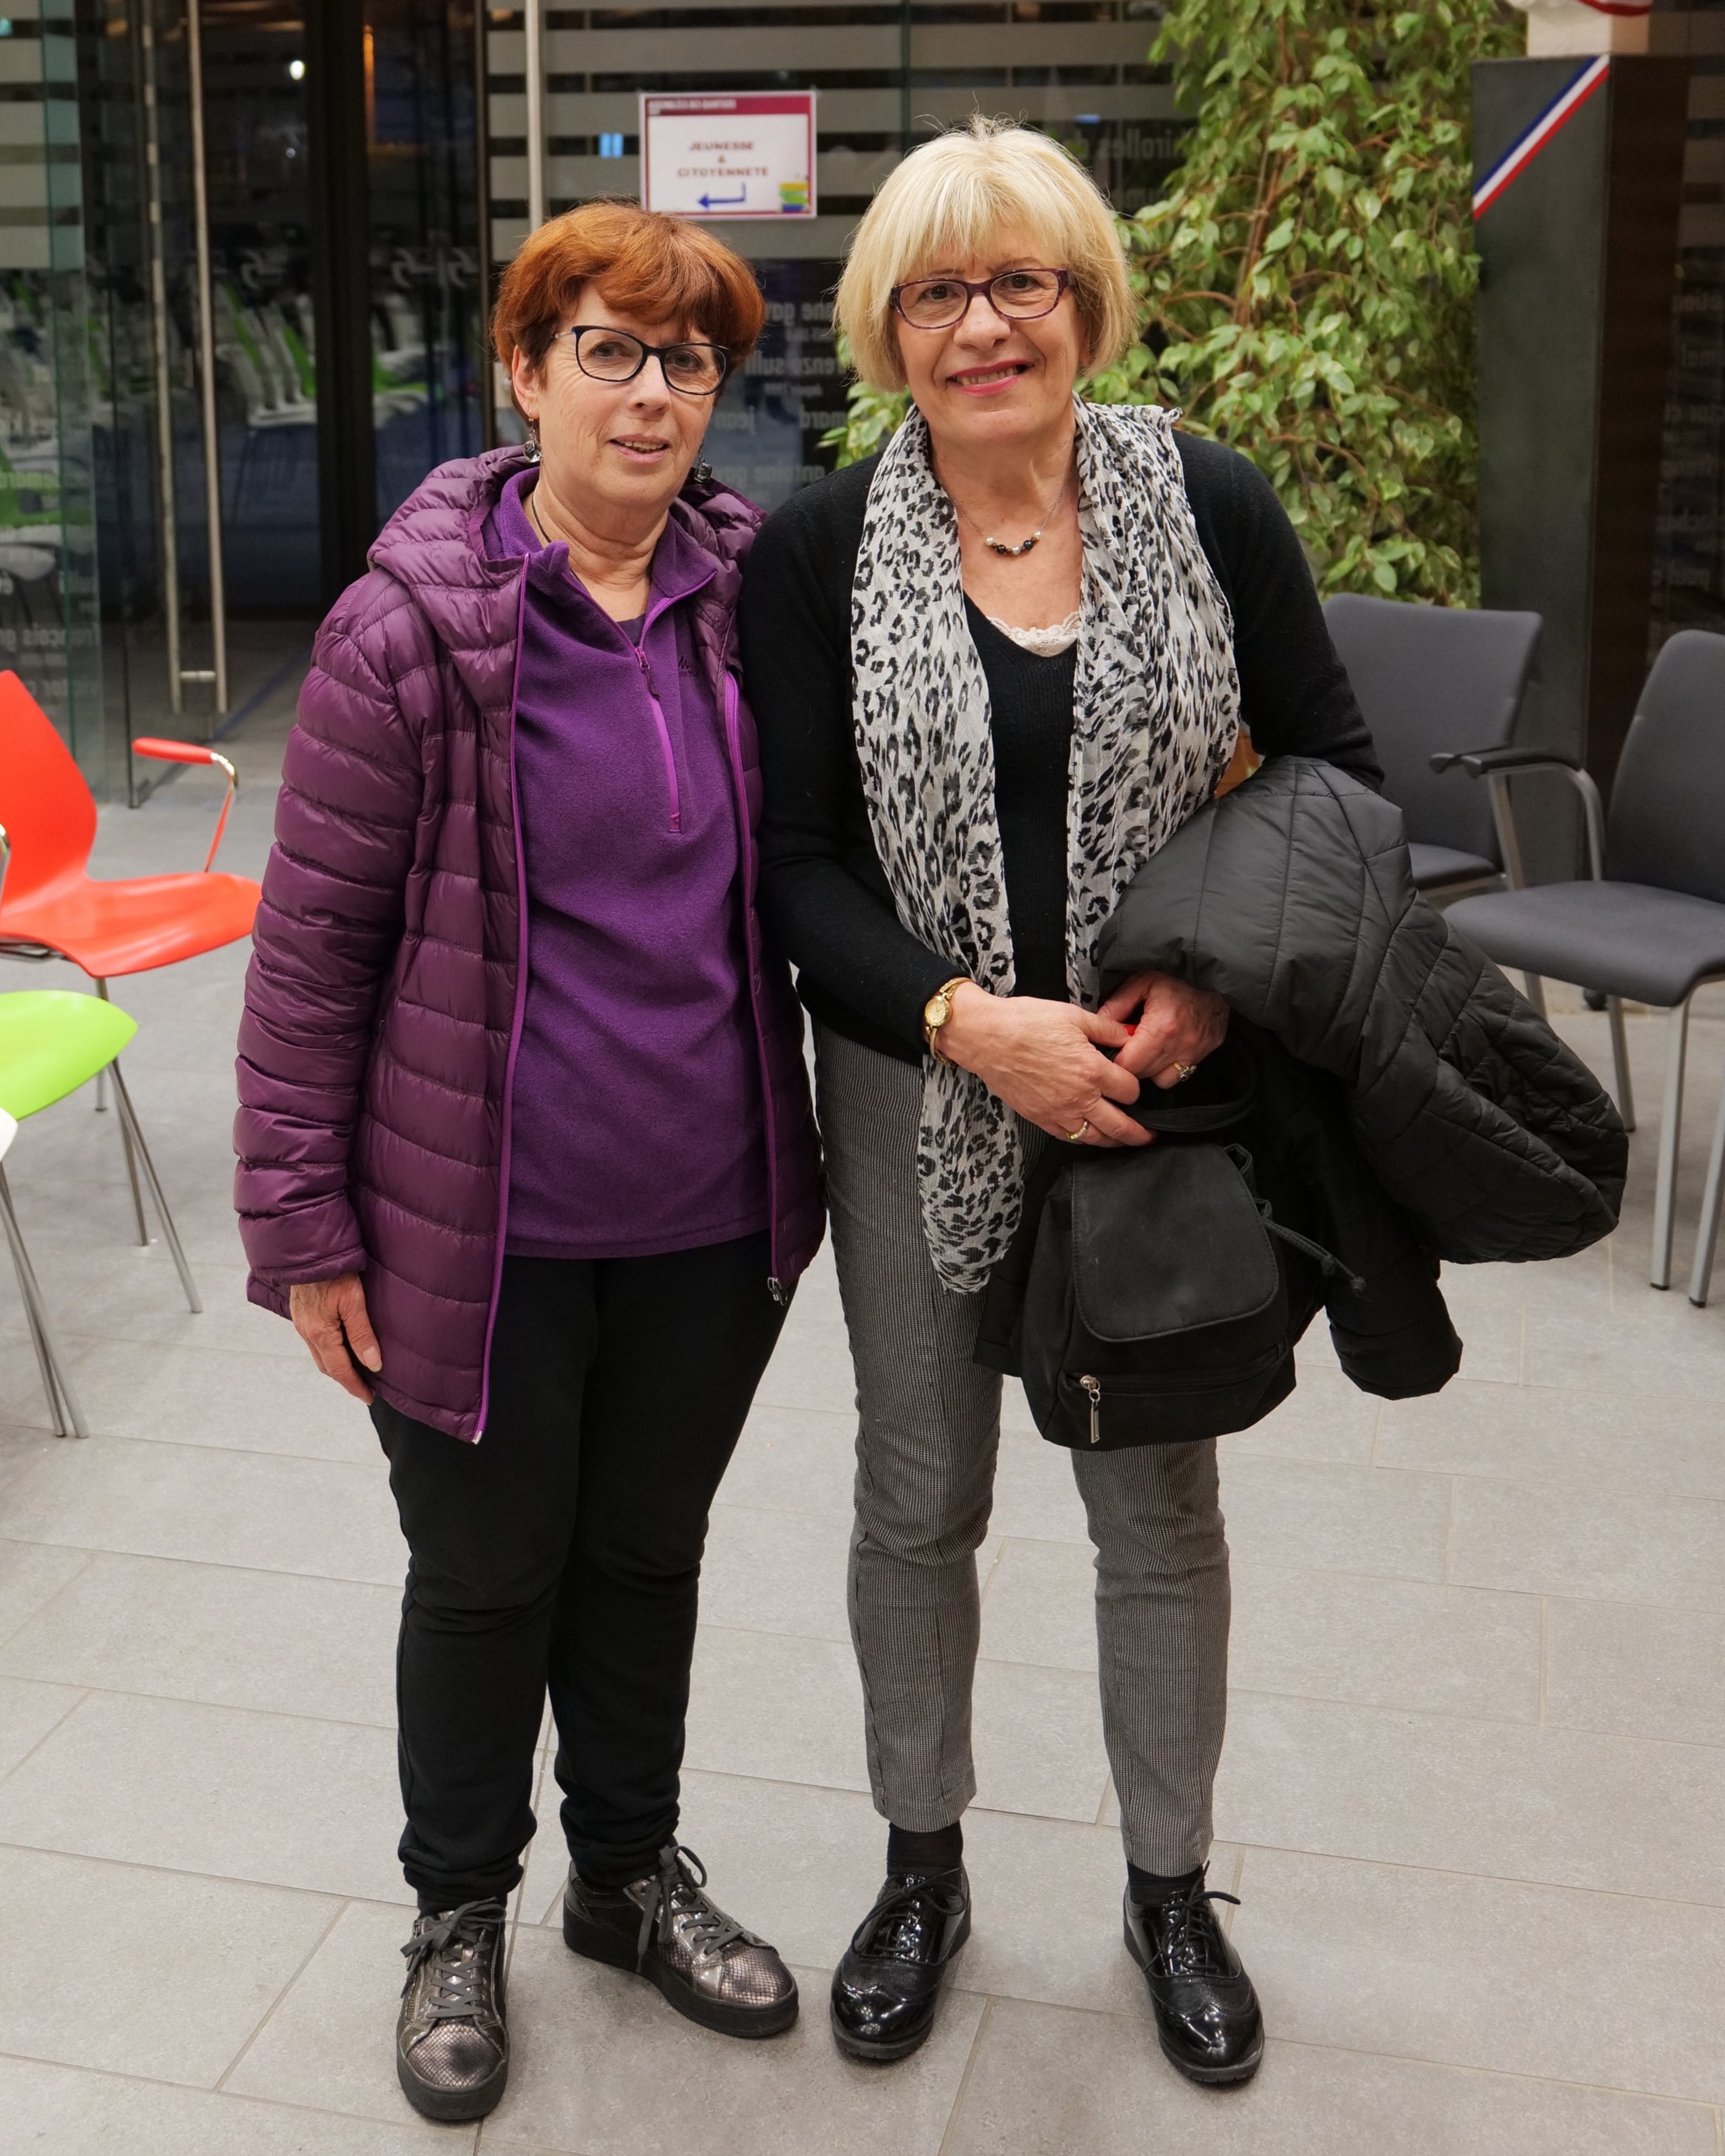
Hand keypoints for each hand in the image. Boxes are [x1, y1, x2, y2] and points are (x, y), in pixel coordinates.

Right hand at [289, 1272, 382, 1402]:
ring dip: (337, 1366)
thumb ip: (362, 1334)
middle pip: (327, 1366)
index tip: (369, 1398)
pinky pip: (315, 1341)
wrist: (310, 1248)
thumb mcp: (353, 1300)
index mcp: (319, 1333)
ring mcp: (301, 1323)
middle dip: (345, 1379)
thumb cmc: (334, 1271)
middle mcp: (306, 1332)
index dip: (355, 1386)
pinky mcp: (301, 1314)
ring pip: (320, 1354)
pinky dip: (329, 1351)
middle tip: (365, 1388)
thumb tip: (373, 1364)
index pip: (339, 1369)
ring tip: (357, 1371)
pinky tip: (341, 1347)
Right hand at [937, 984, 1150, 1147]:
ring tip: (1125, 1141)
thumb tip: (1127, 1036)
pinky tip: (1091, 1136)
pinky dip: (1085, 1140)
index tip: (1133, 1082)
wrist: (987, 1038)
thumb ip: (1107, 1029)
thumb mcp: (1073, 1016)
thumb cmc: (1025, 1023)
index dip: (1136, 1086)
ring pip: (1096, 1138)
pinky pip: (1070, 1137)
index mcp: (1092, 1070)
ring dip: (1115, 1142)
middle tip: (1150, 1135)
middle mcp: (1079, 1097)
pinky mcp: (1041, 1118)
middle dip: (1139, 1132)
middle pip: (1120, 1125)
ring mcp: (1059, 1112)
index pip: (1130, 1090)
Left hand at [1101, 970, 1228, 1089]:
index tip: (1114, 1048)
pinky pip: (1182, 1073)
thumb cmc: (1178, 975)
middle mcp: (1181, 1046)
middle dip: (1131, 1064)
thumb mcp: (1142, 981)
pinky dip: (1170, 1067)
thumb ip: (1117, 1004)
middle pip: (1144, 1074)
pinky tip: (1166, 1049)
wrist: (1214, 973)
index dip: (1116, 1059)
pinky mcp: (1206, 1052)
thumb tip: (1099, 1025)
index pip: (1129, 1065)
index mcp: (1162, 1028)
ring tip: (1148, 1048)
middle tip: (1128, 1045)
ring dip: (1151, 1068)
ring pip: (1163, 1080)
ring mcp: (1196, 1052)